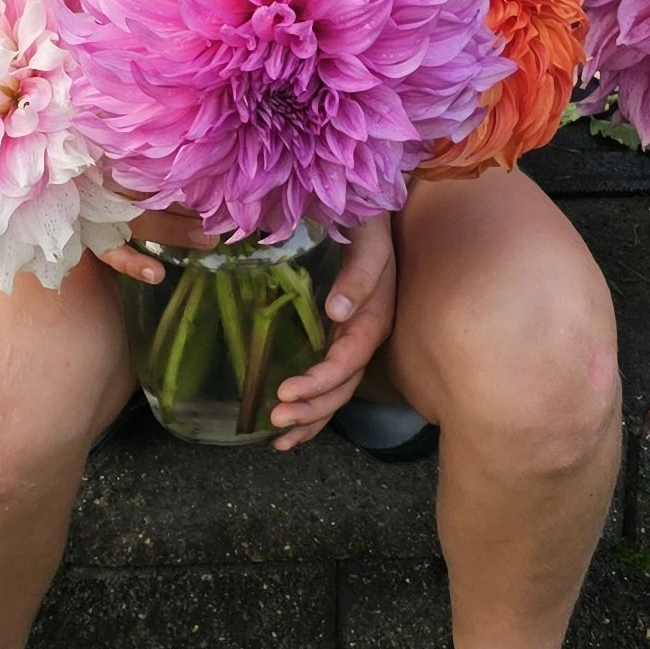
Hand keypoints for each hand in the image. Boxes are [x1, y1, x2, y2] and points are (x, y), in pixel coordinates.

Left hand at [271, 214, 395, 450]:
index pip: (348, 361)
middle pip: (342, 387)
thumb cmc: (367, 221)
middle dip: (311, 409)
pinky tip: (288, 426)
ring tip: (278, 439)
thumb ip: (359, 274)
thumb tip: (336, 313)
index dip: (320, 382)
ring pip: (336, 392)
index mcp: (374, 318)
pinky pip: (327, 381)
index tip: (286, 393)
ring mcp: (351, 341)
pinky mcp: (337, 339)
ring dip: (310, 419)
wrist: (370, 210)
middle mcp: (364, 337)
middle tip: (275, 421)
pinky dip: (310, 406)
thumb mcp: (369, 239)